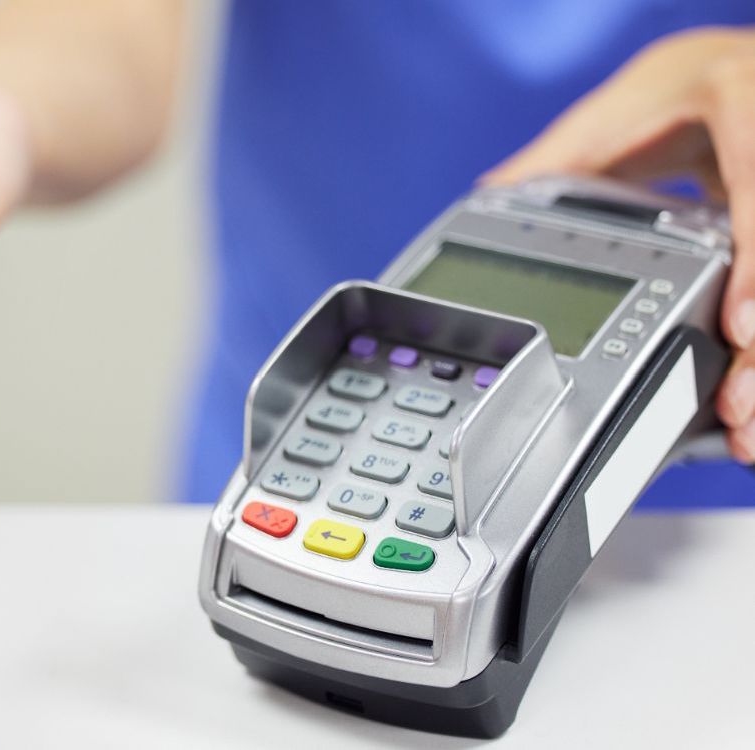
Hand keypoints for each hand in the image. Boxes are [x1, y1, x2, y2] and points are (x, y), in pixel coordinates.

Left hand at [484, 27, 754, 461]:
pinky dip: (753, 340)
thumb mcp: (608, 119)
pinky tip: (744, 394)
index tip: (739, 329)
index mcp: (737, 104)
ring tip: (746, 425)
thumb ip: (555, 160)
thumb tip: (491, 195)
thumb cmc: (668, 93)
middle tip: (740, 409)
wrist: (722, 73)